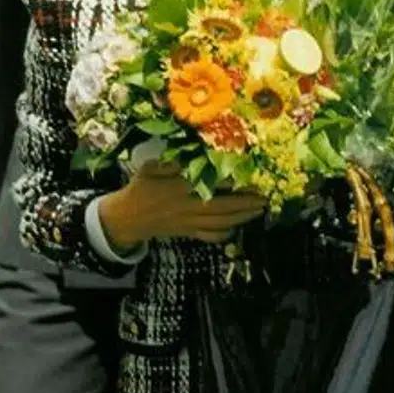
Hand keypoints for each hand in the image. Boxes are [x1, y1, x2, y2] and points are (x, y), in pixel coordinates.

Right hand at [98, 163, 264, 250]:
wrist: (128, 218)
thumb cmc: (141, 188)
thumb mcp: (150, 168)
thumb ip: (168, 162)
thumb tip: (187, 157)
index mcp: (178, 188)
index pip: (209, 184)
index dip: (230, 182)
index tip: (249, 176)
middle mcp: (187, 207)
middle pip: (222, 207)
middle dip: (246, 203)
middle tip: (265, 197)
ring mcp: (189, 222)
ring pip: (221, 223)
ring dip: (242, 217)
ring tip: (260, 210)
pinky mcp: (188, 233)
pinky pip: (210, 236)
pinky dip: (226, 234)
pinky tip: (238, 228)